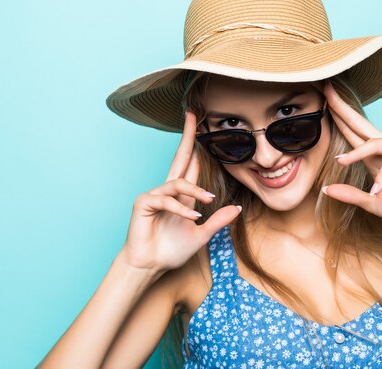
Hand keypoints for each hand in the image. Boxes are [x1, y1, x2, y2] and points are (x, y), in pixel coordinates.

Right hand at [119, 111, 241, 271]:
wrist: (150, 266)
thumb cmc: (171, 250)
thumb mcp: (201, 235)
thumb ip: (217, 221)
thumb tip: (237, 208)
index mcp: (182, 195)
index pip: (191, 165)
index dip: (197, 147)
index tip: (204, 129)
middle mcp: (168, 190)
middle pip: (180, 157)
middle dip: (187, 136)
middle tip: (193, 115)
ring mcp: (155, 194)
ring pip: (179, 182)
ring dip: (195, 190)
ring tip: (208, 200)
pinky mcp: (144, 202)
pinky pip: (167, 199)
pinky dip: (181, 209)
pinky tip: (191, 218)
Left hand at [321, 80, 381, 225]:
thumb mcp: (372, 202)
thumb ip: (350, 195)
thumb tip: (325, 189)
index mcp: (374, 156)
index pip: (352, 132)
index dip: (339, 118)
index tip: (323, 103)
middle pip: (360, 123)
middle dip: (342, 108)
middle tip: (326, 90)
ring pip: (374, 143)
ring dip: (356, 153)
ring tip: (341, 162)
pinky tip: (378, 188)